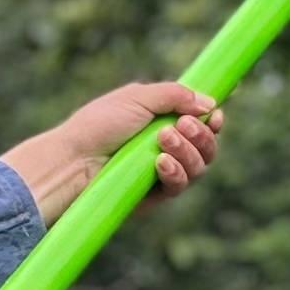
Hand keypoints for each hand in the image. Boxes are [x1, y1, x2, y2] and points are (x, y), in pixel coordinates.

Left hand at [1, 81, 225, 222]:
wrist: (74, 158)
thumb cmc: (98, 124)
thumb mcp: (136, 97)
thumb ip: (175, 95)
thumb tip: (210, 102)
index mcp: (163, 120)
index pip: (201, 122)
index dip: (213, 120)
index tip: (216, 115)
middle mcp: (167, 146)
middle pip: (207, 146)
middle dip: (202, 135)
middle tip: (182, 125)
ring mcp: (162, 172)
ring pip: (199, 166)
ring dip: (188, 151)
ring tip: (163, 140)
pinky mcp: (155, 194)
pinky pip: (181, 186)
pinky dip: (177, 173)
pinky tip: (161, 163)